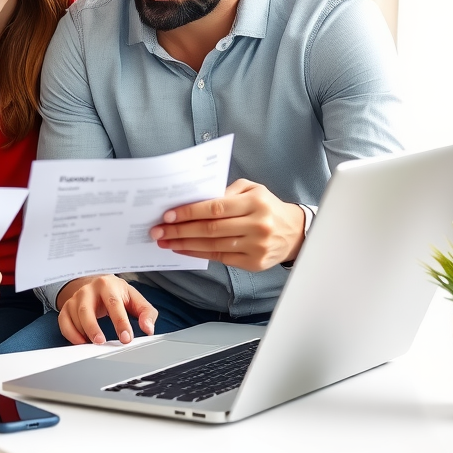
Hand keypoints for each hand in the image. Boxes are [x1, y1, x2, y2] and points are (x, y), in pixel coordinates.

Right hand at [55, 274, 157, 344]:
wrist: (97, 283)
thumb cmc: (117, 293)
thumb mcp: (134, 299)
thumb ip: (146, 313)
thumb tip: (148, 328)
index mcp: (108, 285)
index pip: (113, 304)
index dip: (120, 322)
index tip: (126, 338)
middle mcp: (89, 290)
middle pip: (87, 309)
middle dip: (93, 327)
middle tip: (102, 342)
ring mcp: (76, 298)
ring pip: (74, 316)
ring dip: (83, 332)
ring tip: (94, 344)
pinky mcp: (67, 307)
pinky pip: (64, 322)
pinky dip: (70, 334)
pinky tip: (81, 342)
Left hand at [149, 178, 303, 271]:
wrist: (294, 232)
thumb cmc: (266, 206)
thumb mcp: (251, 189)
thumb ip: (225, 191)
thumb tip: (194, 200)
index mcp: (255, 203)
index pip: (215, 208)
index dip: (189, 212)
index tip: (168, 214)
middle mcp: (257, 226)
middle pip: (210, 229)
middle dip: (180, 230)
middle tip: (158, 230)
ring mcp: (256, 247)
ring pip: (212, 246)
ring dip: (184, 244)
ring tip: (164, 241)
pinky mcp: (253, 264)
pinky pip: (219, 258)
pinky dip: (197, 253)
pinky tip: (182, 249)